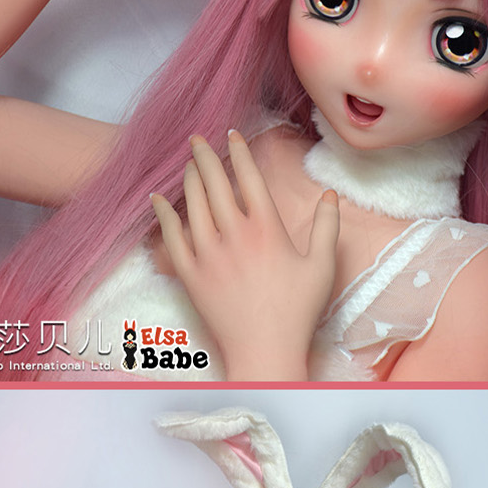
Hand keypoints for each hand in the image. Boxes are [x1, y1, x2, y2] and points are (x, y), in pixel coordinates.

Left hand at [152, 128, 338, 378]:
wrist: (264, 353)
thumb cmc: (296, 313)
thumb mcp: (321, 267)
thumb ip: (326, 226)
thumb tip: (329, 195)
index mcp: (267, 229)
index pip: (249, 177)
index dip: (239, 152)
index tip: (232, 134)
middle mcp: (235, 236)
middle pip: (215, 184)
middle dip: (205, 156)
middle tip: (197, 140)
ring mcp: (209, 255)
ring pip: (192, 205)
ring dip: (188, 179)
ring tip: (187, 164)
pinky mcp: (191, 276)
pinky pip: (172, 238)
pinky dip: (163, 216)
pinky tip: (157, 200)